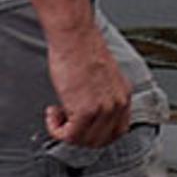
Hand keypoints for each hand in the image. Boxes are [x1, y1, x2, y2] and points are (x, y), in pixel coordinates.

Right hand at [43, 19, 131, 148]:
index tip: (82, 128)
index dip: (96, 134)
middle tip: (65, 123)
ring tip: (57, 115)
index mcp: (123, 95)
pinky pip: (70, 135)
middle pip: (101, 140)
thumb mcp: (102, 76)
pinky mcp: (85, 110)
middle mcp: (117, 104)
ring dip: (66, 133)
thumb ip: (101, 96)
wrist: (74, 36)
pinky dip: (57, 130)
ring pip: (84, 140)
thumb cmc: (82, 48)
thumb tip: (87, 111)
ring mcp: (103, 109)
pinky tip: (52, 114)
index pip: (117, 131)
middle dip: (79, 136)